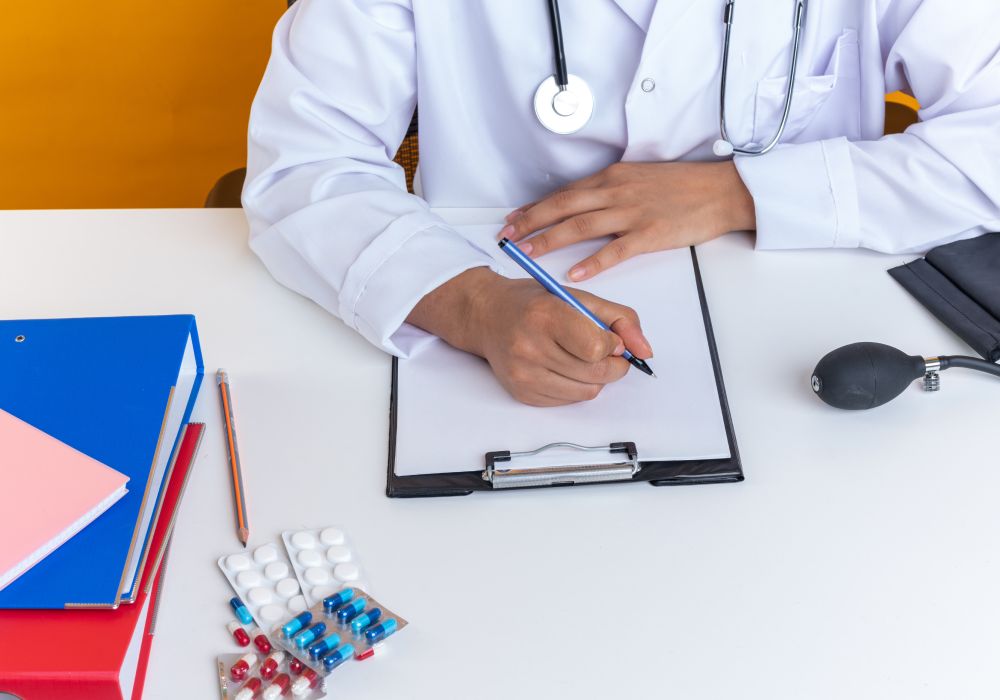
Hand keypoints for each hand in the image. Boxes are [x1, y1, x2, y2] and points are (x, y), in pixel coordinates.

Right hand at [407, 268, 651, 405]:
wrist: (487, 316)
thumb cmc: (535, 303)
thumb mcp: (579, 297)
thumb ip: (619, 319)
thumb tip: (644, 351)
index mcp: (545, 316)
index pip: (596, 347)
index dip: (611, 345)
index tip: (608, 338)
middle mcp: (530, 347)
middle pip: (596, 374)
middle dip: (613, 365)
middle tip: (607, 353)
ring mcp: (523, 374)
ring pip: (586, 392)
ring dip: (596, 378)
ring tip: (582, 358)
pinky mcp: (522, 393)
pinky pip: (568, 401)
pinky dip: (575, 387)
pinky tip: (563, 367)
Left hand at [499, 161, 755, 280]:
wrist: (721, 189)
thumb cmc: (683, 186)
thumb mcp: (639, 178)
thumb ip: (611, 189)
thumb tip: (584, 203)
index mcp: (612, 177)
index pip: (564, 193)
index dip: (535, 207)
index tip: (512, 219)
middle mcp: (616, 191)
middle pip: (562, 207)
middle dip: (530, 222)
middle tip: (506, 238)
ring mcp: (632, 212)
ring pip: (580, 226)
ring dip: (549, 240)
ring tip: (526, 254)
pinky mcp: (650, 233)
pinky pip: (615, 250)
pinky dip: (592, 262)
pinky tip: (574, 273)